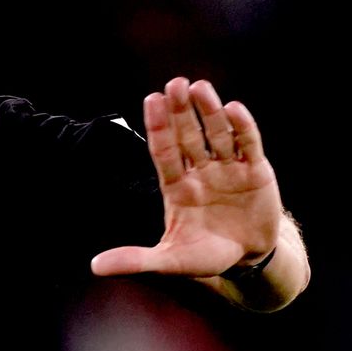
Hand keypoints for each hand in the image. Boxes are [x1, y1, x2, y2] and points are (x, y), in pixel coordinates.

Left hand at [91, 77, 281, 278]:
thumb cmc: (205, 255)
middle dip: (181, 111)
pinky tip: (234, 108)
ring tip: (200, 88)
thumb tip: (95, 267)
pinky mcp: (256, 171)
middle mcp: (200, 171)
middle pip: (189, 136)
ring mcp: (228, 168)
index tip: (151, 100)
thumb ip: (135, 260)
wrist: (248, 258)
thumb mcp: (169, 261)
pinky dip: (242, 127)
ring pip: (217, 134)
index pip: (164, 151)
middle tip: (175, 84)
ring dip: (209, 111)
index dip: (158, 127)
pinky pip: (248, 144)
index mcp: (177, 186)